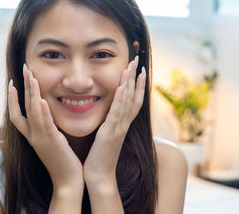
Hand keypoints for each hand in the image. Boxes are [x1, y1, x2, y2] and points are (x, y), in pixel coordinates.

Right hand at [7, 64, 83, 191]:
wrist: (68, 181)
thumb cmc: (62, 161)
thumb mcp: (52, 142)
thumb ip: (48, 129)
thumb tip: (50, 114)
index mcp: (32, 136)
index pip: (16, 115)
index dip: (12, 99)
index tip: (13, 82)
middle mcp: (33, 136)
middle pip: (23, 108)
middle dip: (23, 87)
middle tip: (24, 69)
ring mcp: (41, 139)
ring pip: (32, 113)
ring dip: (32, 94)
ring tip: (32, 76)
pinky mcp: (52, 142)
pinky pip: (45, 124)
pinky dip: (43, 112)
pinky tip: (43, 99)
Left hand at [83, 56, 145, 188]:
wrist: (99, 177)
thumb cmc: (100, 158)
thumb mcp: (106, 138)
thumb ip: (109, 125)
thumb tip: (108, 116)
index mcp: (122, 125)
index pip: (134, 101)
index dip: (138, 86)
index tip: (140, 71)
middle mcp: (123, 124)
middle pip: (134, 97)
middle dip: (136, 78)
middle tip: (137, 61)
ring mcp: (118, 128)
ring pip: (127, 102)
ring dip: (130, 83)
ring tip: (132, 67)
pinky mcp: (109, 133)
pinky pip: (117, 113)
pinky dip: (121, 99)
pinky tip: (122, 87)